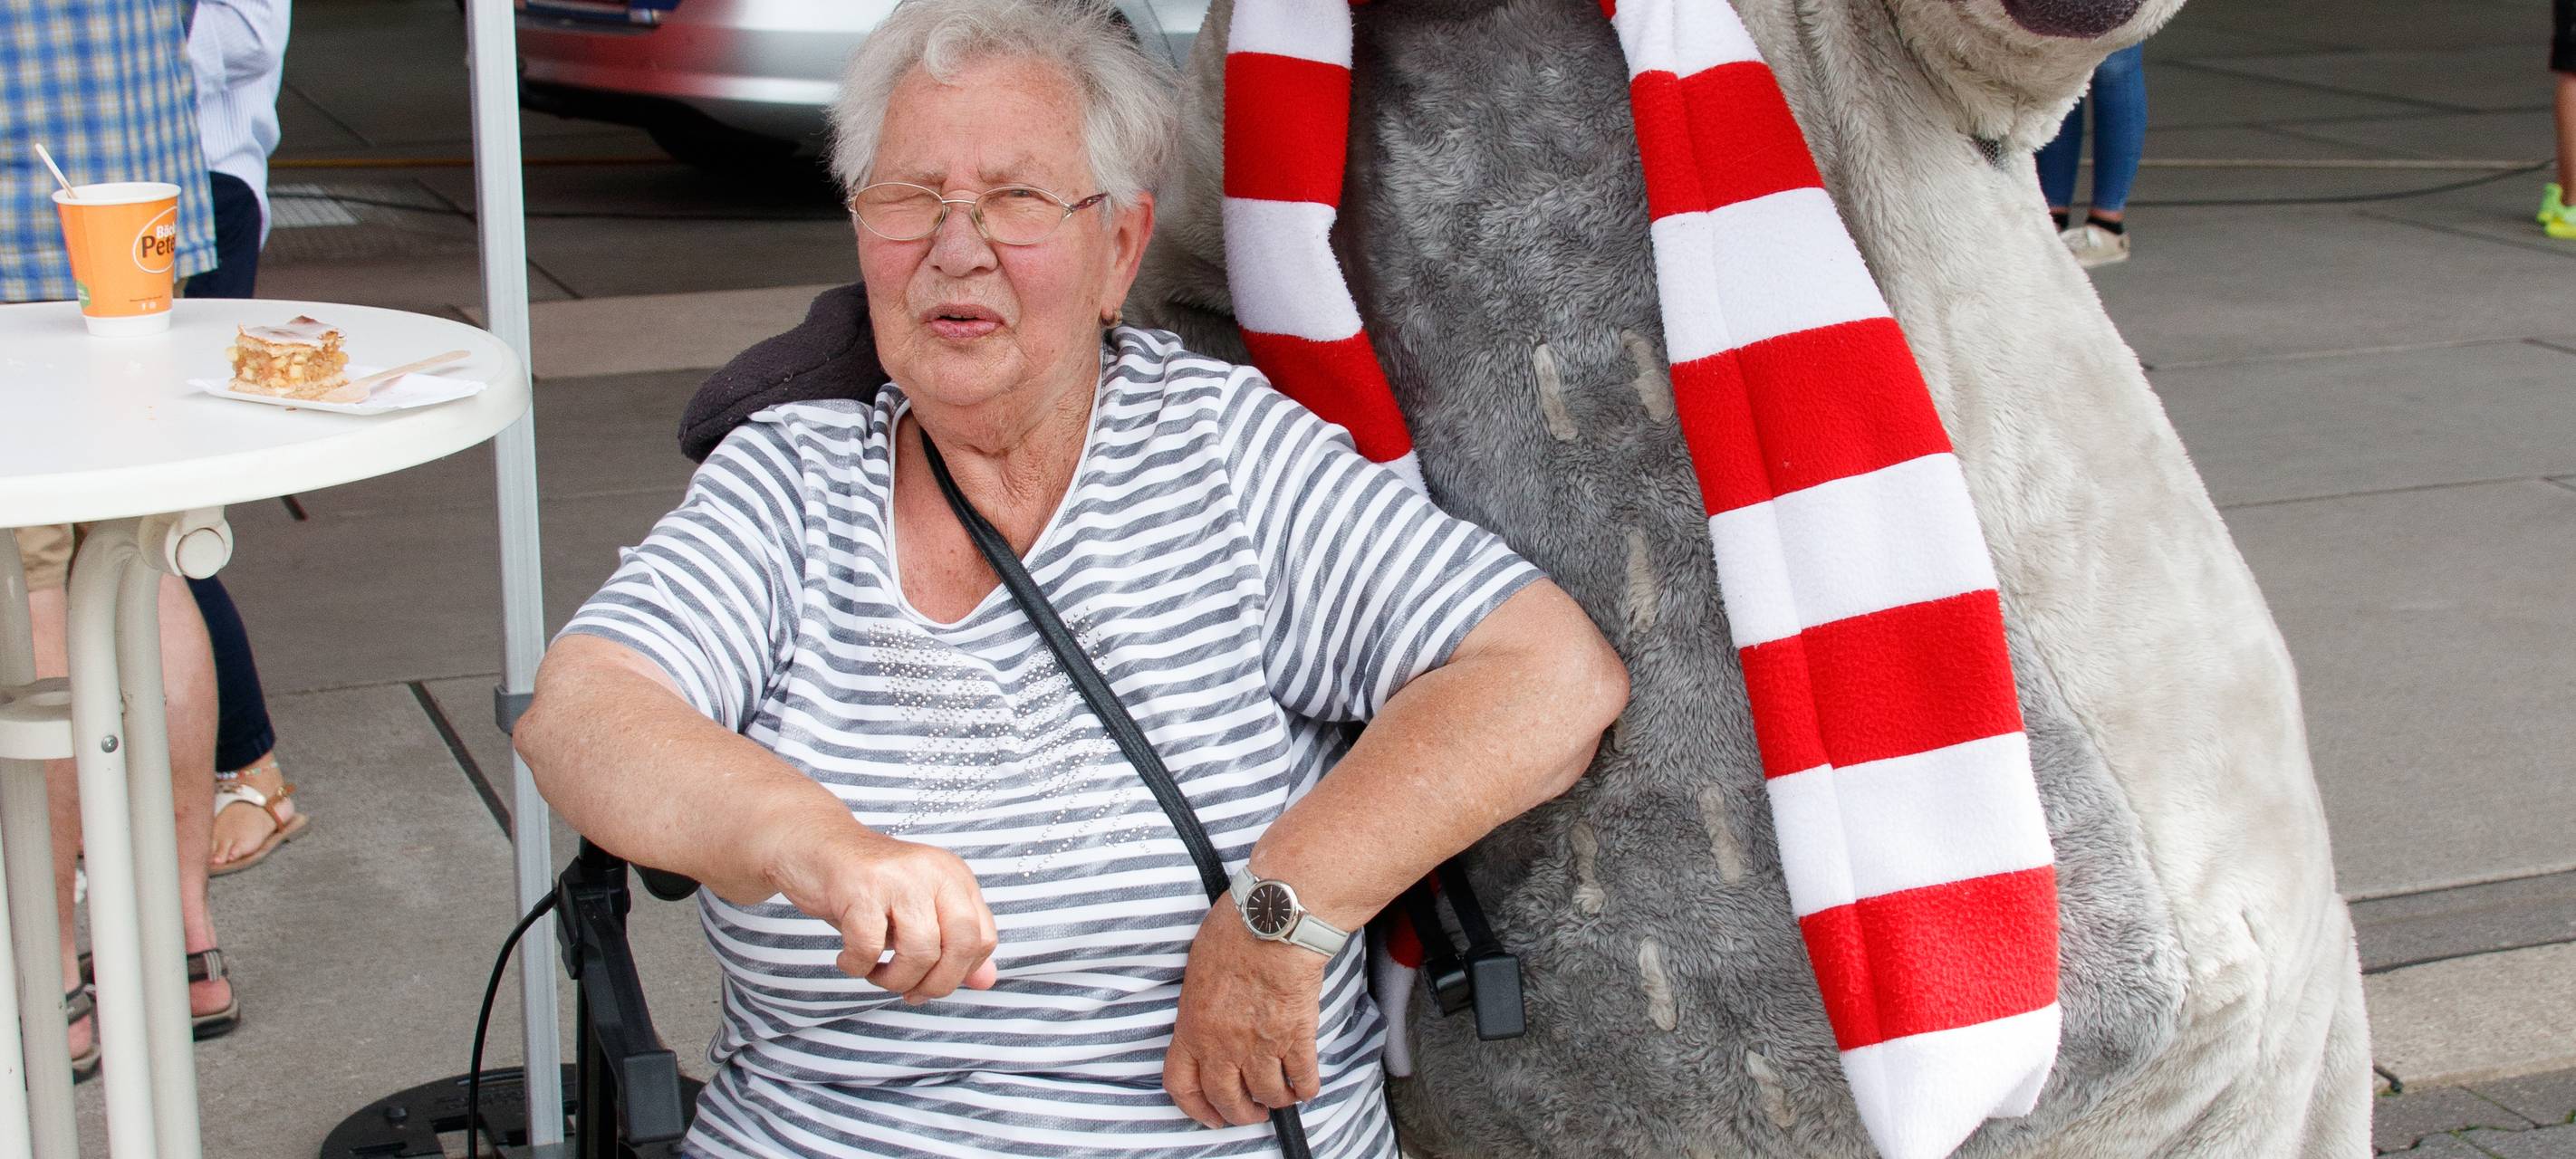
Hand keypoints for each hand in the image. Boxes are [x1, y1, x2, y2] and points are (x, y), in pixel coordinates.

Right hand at [762, 819, 1000, 1002]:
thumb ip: (953, 946)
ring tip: (873, 972)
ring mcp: (900, 877)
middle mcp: (935, 872)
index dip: (960, 972)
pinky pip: (869, 947)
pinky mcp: (861, 885)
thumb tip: (987, 983)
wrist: (812, 843)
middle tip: (909, 991)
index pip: (984, 938)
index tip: (930, 982)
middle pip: (963, 943)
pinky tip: (845, 959)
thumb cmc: (866, 887)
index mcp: (954, 877)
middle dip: (938, 983)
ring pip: (921, 950)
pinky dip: (857, 966)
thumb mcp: (916, 913)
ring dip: (894, 979)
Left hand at [1164, 898, 1327, 1127]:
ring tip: (1279, 1097)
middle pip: (1226, 1099)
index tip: (1209, 1114)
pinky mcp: (1297, 1036)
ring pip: (1267, 1095)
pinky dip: (1306, 1088)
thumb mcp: (1197, 968)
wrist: (1273, 921)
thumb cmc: (1234, 930)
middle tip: (1249, 1112)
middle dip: (1239, 1113)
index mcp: (1192, 1027)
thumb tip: (1204, 1014)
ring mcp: (1261, 1044)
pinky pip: (1303, 1077)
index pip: (1182, 1084)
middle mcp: (1224, 1044)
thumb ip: (1198, 1003)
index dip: (1195, 1107)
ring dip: (1274, 1101)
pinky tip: (1306, 1087)